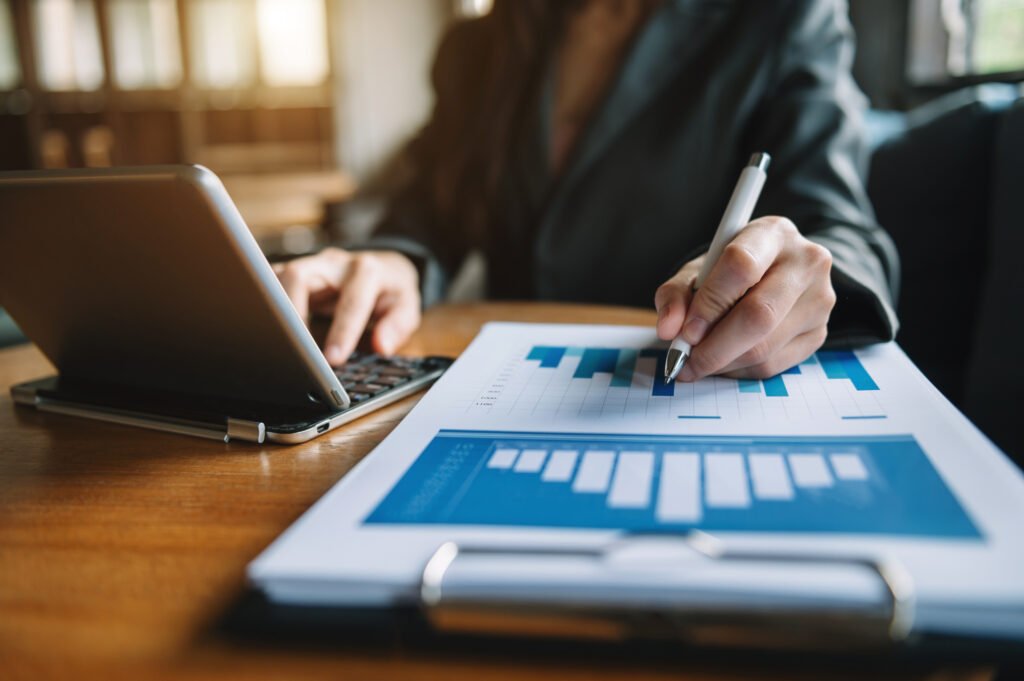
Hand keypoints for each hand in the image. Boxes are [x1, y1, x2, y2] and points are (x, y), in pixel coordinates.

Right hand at [273, 248, 420, 364]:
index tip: (333, 359)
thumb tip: (382, 346)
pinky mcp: (293, 274)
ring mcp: (309, 266)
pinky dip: (265, 306)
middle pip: (299, 275)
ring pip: (278, 277)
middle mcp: (333, 263)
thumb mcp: (407, 305)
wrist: (383, 266)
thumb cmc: (391, 290)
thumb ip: (398, 324)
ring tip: (274, 342)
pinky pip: (271, 284)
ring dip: (273, 309)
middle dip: (291, 312)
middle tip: (293, 349)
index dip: (343, 329)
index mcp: (366, 270)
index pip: (352, 299)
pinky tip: (264, 329)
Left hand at [654, 217, 835, 380]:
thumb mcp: (699, 270)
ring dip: (723, 363)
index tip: (685, 332)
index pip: (741, 266)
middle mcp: (806, 262)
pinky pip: (774, 365)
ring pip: (765, 347)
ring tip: (698, 361)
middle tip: (685, 361)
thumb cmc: (730, 271)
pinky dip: (739, 371)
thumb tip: (669, 330)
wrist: (777, 273)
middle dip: (714, 347)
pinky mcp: (820, 333)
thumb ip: (675, 294)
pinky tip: (724, 362)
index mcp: (772, 233)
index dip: (709, 304)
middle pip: (759, 314)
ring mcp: (819, 299)